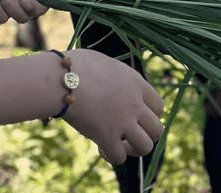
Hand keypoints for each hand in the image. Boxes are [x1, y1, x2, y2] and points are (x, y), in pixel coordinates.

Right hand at [59, 50, 163, 164]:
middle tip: (129, 133)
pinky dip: (111, 155)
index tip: (135, 116)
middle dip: (145, 135)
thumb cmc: (76, 66)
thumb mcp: (105, 63)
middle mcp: (134, 103)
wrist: (62, 78)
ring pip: (145, 147)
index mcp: (135, 82)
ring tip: (120, 144)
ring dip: (133, 149)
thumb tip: (112, 82)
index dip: (149, 115)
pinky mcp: (107, 136)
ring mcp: (123, 121)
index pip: (158, 106)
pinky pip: (120, 157)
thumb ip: (116, 77)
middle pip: (157, 130)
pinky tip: (100, 147)